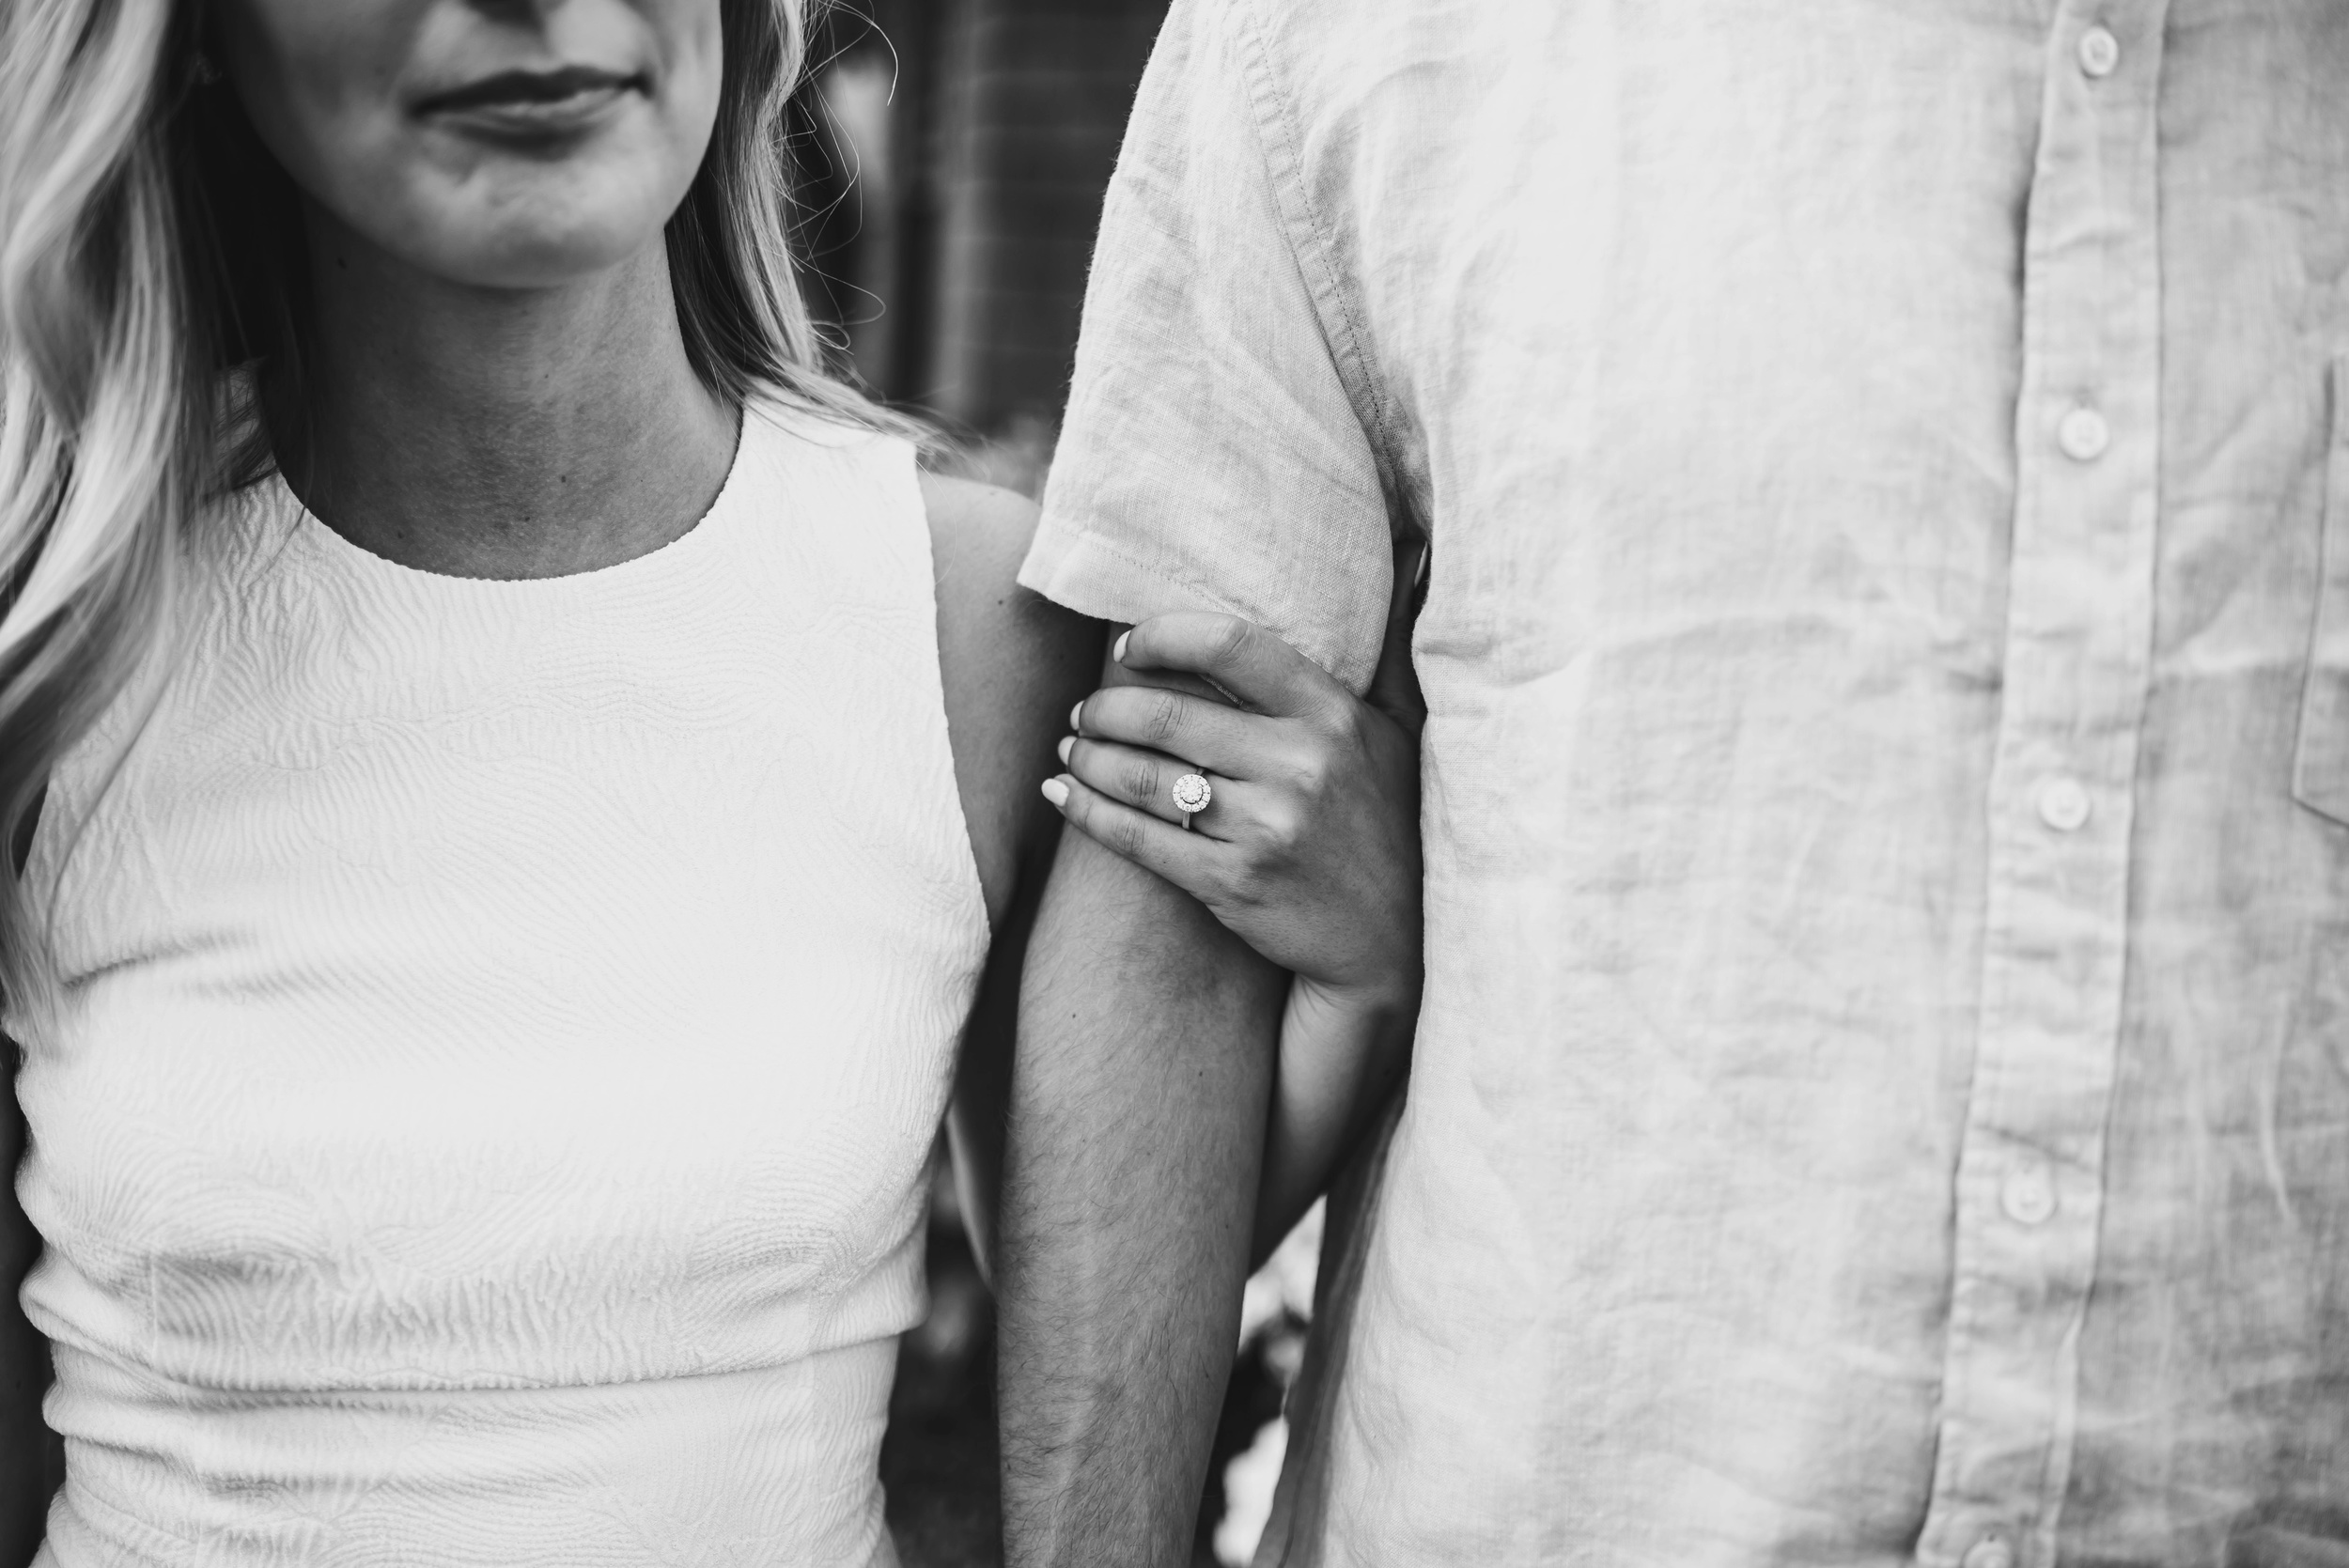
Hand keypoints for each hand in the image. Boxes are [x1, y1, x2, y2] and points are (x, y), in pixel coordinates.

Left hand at [1040, 610, 1421, 1013]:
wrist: (1393, 942)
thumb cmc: (1388, 825)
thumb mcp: (1399, 732)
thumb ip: (1385, 649)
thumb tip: (1410, 549)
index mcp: (1330, 715)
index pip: (1229, 644)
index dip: (1161, 637)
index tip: (1127, 649)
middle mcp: (1299, 765)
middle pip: (1165, 715)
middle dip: (1105, 708)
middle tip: (1084, 712)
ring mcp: (1264, 827)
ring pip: (1143, 776)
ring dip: (1088, 758)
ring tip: (1070, 750)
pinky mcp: (1232, 883)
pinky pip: (1139, 839)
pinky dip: (1088, 813)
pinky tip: (1063, 797)